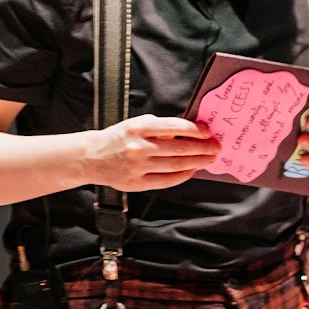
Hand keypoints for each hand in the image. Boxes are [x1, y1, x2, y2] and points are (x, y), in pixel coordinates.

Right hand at [78, 115, 221, 189]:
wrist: (92, 157)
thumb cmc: (118, 138)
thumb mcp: (136, 124)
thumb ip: (160, 128)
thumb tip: (189, 133)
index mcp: (139, 128)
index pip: (175, 127)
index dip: (196, 130)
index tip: (208, 132)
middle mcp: (139, 147)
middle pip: (180, 149)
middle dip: (203, 148)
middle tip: (216, 147)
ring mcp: (138, 167)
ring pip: (177, 166)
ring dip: (197, 162)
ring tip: (208, 159)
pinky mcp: (137, 183)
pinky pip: (167, 180)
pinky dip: (183, 175)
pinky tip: (191, 170)